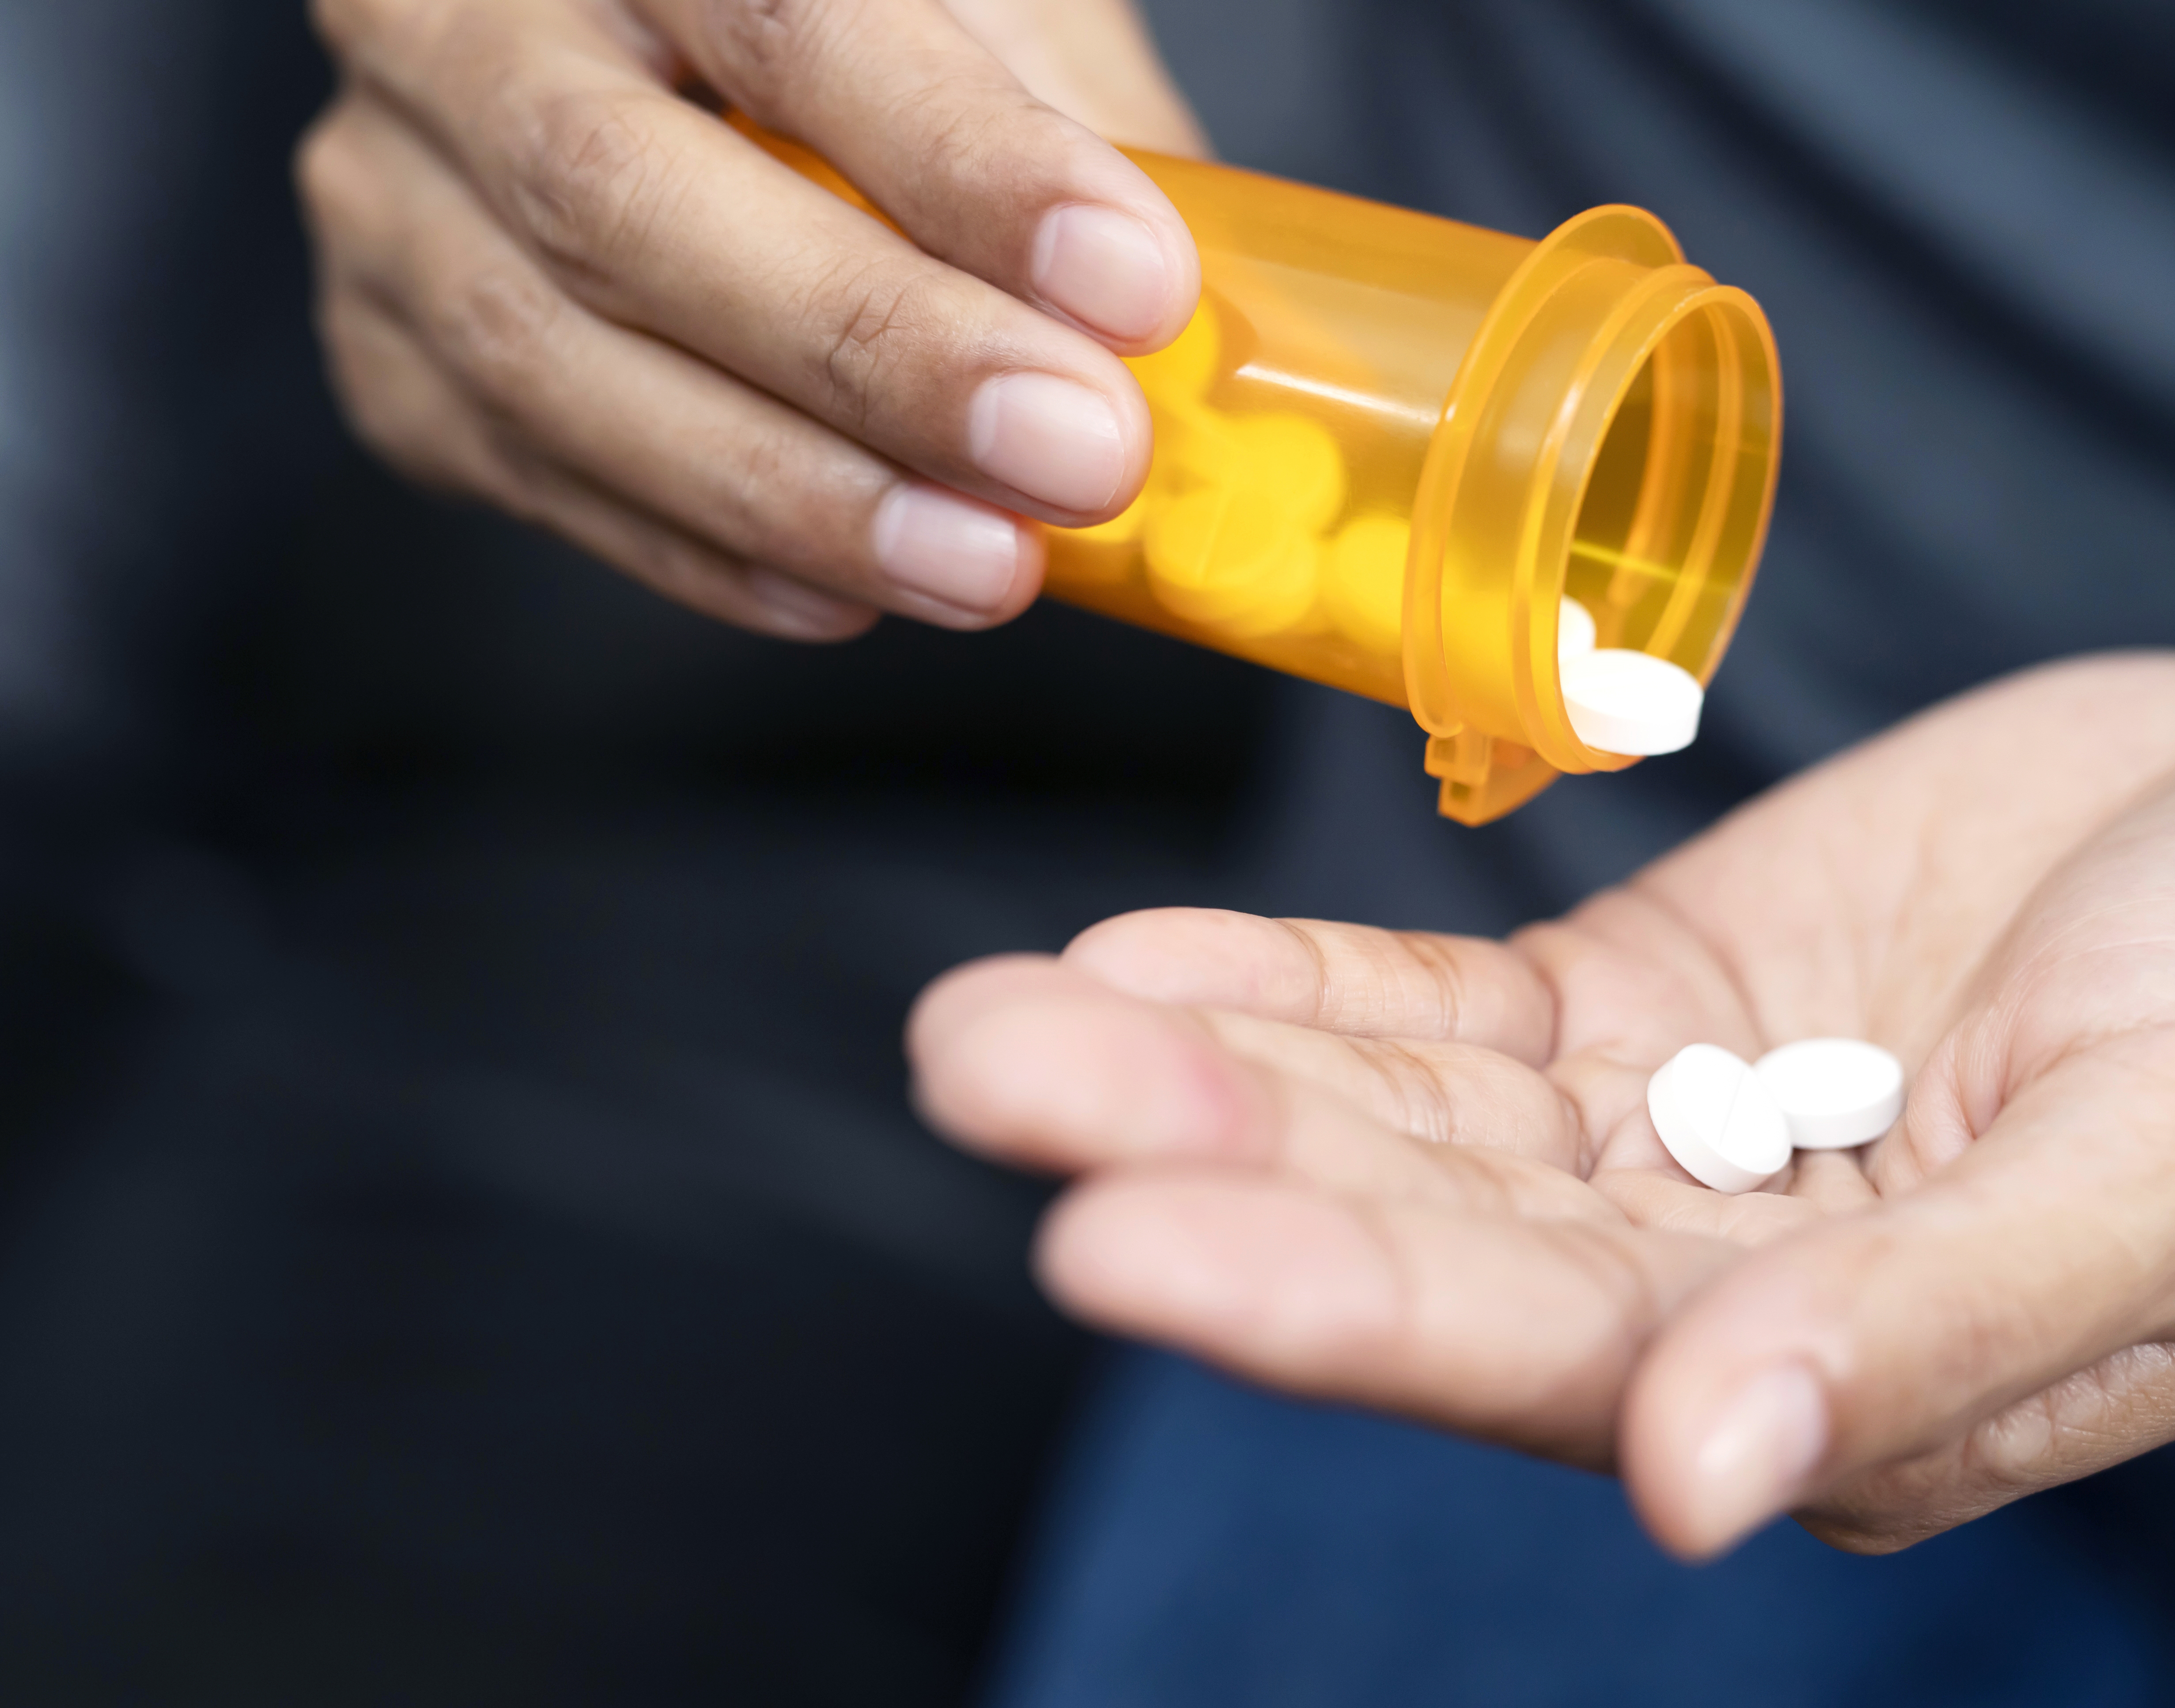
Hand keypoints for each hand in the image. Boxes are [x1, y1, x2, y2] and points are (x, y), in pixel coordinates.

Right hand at [297, 0, 1203, 640]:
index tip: (1132, 281)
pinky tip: (848, 593)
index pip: (783, 9)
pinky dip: (701, 548)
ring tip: (989, 566)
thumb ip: (1065, 124)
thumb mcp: (977, 2)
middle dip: (874, 348)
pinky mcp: (383, 348)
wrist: (643, 56)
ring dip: (793, 489)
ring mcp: (391, 187)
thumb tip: (1199, 327)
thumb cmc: (858, 29)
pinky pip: (529, 470)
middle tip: (1078, 456)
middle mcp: (450, 17)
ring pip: (549, 356)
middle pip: (623, 189)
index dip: (958, 156)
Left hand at [908, 646, 2174, 1555]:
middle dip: (1203, 1169)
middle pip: (1419, 1241)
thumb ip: (1940, 1335)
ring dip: (1200, 1068)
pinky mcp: (1640, 1003)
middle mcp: (1708, 1286)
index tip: (1115, 1237)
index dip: (1330, 1298)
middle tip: (988, 1086)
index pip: (1543, 1361)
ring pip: (1393, 1124)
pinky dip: (1292, 990)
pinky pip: (1436, 1016)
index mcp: (1840, 1385)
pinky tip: (1134, 962)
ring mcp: (1660, 1139)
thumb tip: (1708, 1488)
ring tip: (993, 1025)